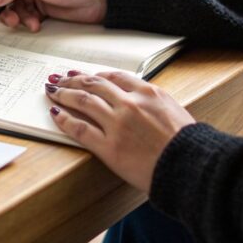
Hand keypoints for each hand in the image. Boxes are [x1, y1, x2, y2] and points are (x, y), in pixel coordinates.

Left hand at [44, 71, 195, 192]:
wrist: (190, 167)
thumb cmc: (188, 144)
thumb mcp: (174, 111)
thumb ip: (154, 103)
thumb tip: (140, 101)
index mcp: (148, 93)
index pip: (115, 76)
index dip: (96, 74)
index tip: (86, 74)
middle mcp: (130, 104)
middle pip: (94, 85)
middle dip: (74, 80)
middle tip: (61, 78)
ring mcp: (117, 124)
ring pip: (82, 101)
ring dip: (64, 93)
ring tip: (53, 91)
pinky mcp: (108, 147)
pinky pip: (79, 128)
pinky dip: (64, 118)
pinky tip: (55, 113)